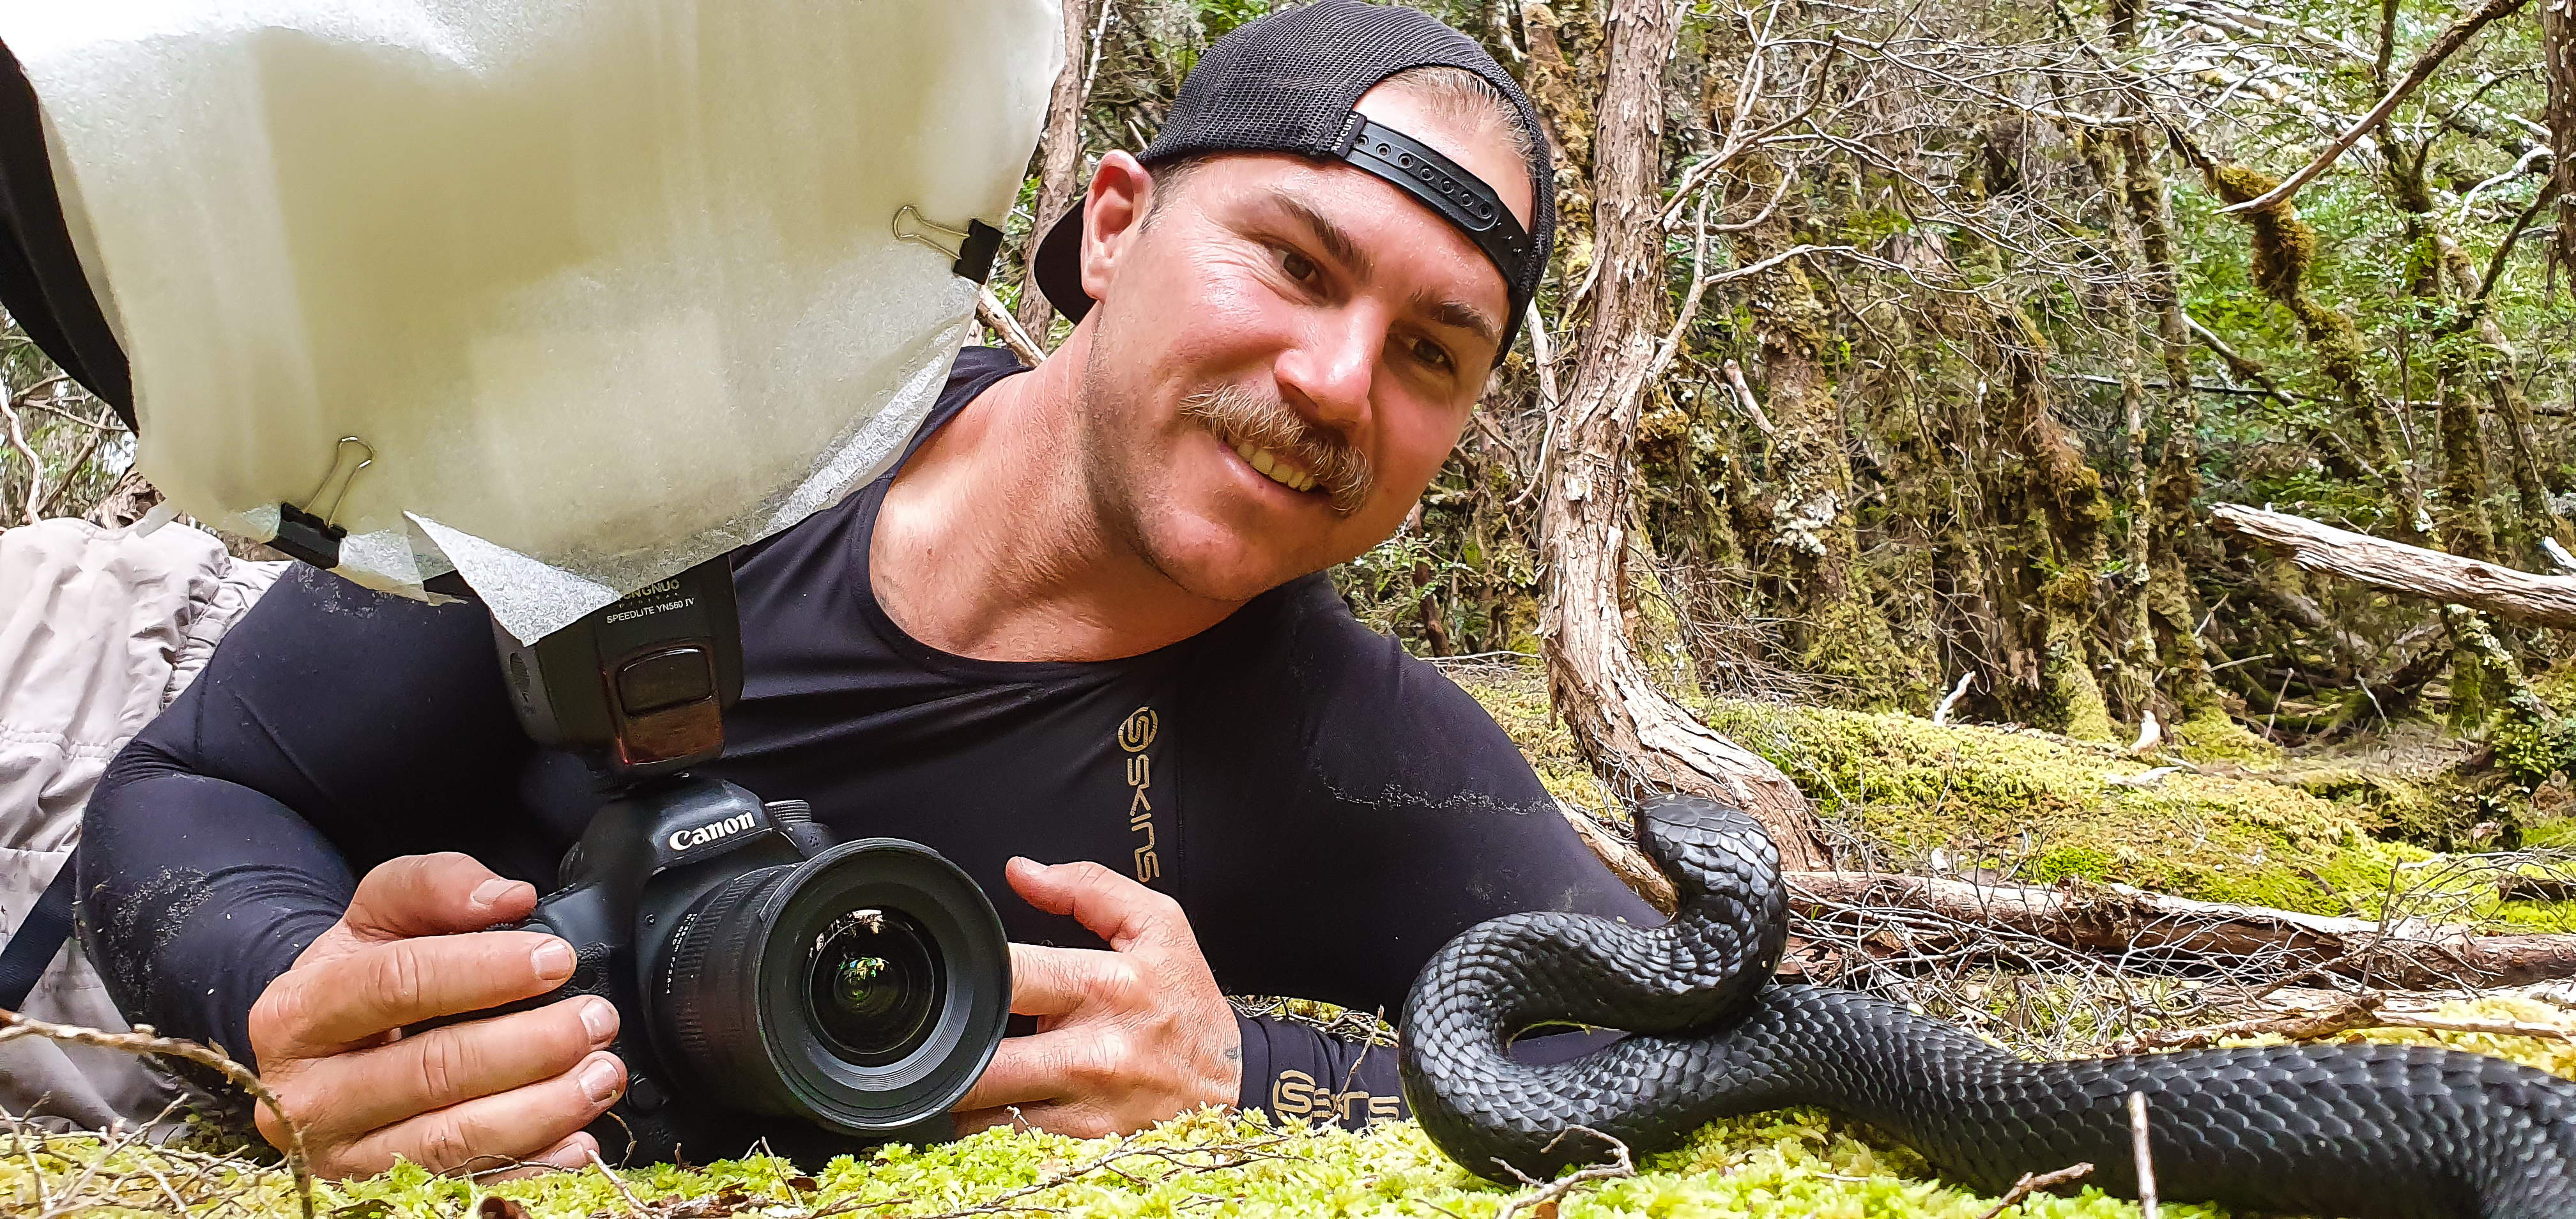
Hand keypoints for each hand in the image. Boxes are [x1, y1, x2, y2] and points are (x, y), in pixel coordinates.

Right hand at [247, 853, 626, 1178]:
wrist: (309, 1059)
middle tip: (594, 1021)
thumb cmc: (354, 982)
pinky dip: (531, 1168)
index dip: (482, 970)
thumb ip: (434, 886)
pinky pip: (463, 1187)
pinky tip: (578, 1142)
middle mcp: (307, 1094)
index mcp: (298, 1012)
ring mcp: (340, 1156)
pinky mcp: (375, 1195)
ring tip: (600, 1075)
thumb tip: (508, 899)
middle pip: (430, 1070)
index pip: (395, 984)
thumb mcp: (375, 917)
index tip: (554, 960)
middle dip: (530, 1045)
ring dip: (541, 1109)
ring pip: (450, 1140)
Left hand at [952, 858, 1240, 1136]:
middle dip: (948, 1047)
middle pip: (978, 1058)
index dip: (969, 971)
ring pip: (979, 1112)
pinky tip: (995, 1106)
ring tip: (972, 1069)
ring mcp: (1085, 1111)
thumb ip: (1088, 887)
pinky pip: (1003, 1146)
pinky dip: (985, 1128)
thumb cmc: (1188, 1006)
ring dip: (961, 1091)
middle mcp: (1092, 1053)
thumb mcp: (1158, 926)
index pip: (1008, 973)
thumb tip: (1021, 872)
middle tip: (945, 1034)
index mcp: (1106, 986)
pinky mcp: (1083, 1150)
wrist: (1238, 1084)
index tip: (960, 975)